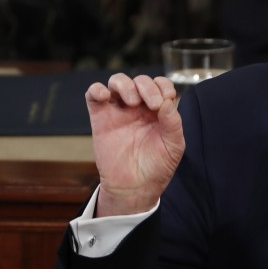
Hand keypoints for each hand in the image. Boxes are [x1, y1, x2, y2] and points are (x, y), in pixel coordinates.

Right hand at [85, 73, 185, 215]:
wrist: (134, 187)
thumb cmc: (157, 167)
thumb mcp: (173, 146)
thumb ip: (173, 122)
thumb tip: (167, 101)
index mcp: (158, 111)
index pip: (160, 85)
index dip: (163, 86)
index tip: (167, 99)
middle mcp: (139, 107)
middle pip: (140, 81)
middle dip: (148, 87)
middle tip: (152, 105)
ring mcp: (119, 111)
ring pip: (118, 82)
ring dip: (125, 85)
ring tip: (132, 102)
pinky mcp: (100, 118)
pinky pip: (93, 95)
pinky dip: (96, 89)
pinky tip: (104, 96)